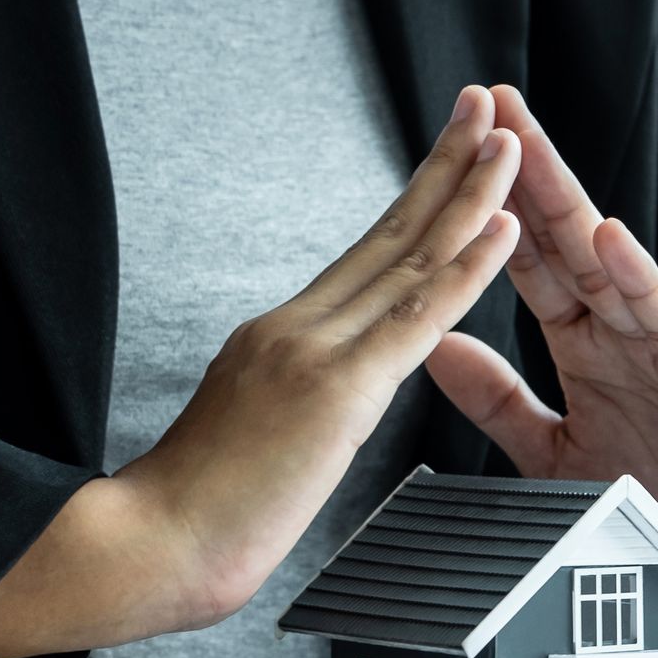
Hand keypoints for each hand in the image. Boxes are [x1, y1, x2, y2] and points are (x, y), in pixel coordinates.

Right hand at [0, 87, 520, 657]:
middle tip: (484, 110)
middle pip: (388, 236)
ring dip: (467, 197)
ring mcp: (312, 352)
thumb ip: (292, 402)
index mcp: (276, 338)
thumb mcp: (249, 435)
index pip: (363, 260)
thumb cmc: (194, 516)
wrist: (150, 548)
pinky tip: (499, 230)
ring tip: (507, 145)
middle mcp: (294, 328)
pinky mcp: (334, 392)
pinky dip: (465, 270)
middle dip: (443, 169)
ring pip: (409, 261)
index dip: (412, 205)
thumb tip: (324, 402)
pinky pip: (415, 320)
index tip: (447, 161)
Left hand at [423, 86, 657, 614]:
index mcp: (590, 346)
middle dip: (530, 171)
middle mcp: (631, 334)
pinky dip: (642, 283)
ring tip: (528, 149)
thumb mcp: (557, 454)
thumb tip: (437, 347)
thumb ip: (500, 404)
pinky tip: (613, 242)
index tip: (451, 156)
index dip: (492, 210)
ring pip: (616, 266)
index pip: (534, 262)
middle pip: (571, 239)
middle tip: (491, 106)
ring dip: (572, 205)